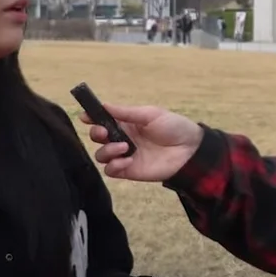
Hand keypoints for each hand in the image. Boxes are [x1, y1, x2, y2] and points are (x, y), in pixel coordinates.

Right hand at [79, 104, 203, 181]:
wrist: (190, 150)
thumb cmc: (173, 127)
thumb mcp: (150, 114)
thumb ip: (126, 112)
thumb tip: (104, 105)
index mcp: (126, 122)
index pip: (102, 119)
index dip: (91, 117)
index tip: (85, 116)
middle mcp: (122, 138)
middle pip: (97, 137)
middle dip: (96, 134)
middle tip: (104, 132)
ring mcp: (125, 155)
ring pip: (101, 155)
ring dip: (107, 151)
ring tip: (124, 146)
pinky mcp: (130, 171)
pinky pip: (111, 171)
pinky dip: (114, 165)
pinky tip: (127, 160)